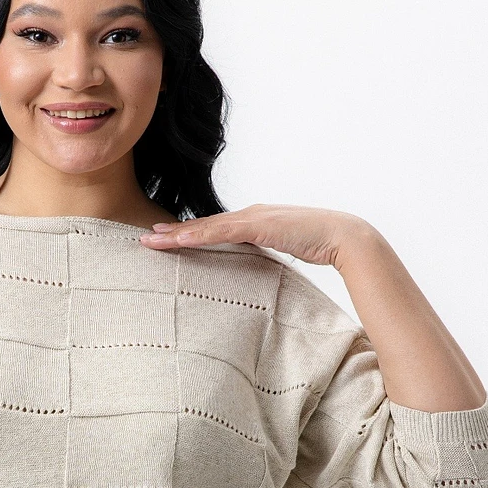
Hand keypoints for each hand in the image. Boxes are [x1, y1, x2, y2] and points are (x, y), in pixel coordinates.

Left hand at [139, 203, 377, 268]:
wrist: (343, 237)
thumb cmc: (319, 245)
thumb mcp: (285, 251)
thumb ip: (266, 257)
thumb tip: (253, 274)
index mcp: (254, 221)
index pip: (215, 229)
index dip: (189, 234)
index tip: (166, 240)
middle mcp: (249, 214)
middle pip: (204, 225)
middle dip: (173, 232)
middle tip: (144, 237)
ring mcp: (253, 217)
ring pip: (206, 226)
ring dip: (176, 234)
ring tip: (150, 239)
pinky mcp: (259, 224)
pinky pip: (221, 232)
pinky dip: (198, 235)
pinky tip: (178, 240)